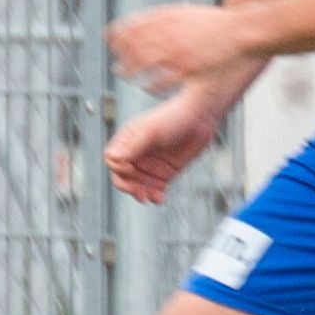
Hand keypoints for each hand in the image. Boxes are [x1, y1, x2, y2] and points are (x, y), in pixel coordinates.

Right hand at [104, 86, 228, 203]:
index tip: (129, 171)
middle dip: (130, 186)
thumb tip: (114, 158)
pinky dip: (155, 195)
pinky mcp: (164, 172)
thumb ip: (132, 146)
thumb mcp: (151, 131)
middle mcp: (137, 154)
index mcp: (128, 141)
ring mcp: (150, 164)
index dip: (118, 169)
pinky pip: (154, 188)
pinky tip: (160, 197)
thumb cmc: (175, 116)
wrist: (201, 118)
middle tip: (140, 193)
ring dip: (142, 194)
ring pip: (138, 186)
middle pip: (123, 177)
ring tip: (152, 197)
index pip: (112, 161)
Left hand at [108, 0, 252, 95]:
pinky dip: (151, 85)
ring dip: (130, 70)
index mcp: (167, 17)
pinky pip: (161, 81)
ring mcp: (177, 52)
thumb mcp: (184, 12)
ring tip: (124, 75)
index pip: (132, 24)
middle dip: (121, 54)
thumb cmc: (212, 22)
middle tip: (116, 64)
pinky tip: (147, 87)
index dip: (117, 33)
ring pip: (143, 63)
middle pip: (134, 45)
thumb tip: (141, 23)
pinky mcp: (187, 69)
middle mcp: (169, 33)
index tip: (109, 39)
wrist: (240, 30)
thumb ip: (162, 17)